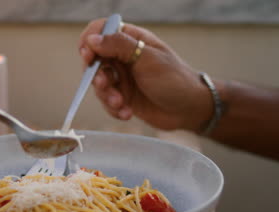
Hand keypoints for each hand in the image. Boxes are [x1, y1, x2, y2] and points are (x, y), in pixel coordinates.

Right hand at [79, 19, 212, 131]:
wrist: (190, 109)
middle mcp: (123, 57)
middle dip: (96, 76)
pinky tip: (127, 113)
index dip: (89, 42)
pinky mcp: (123, 97)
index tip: (89, 57)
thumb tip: (92, 39)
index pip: (100, 31)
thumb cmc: (175, 79)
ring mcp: (122, 78)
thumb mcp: (148, 59)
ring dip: (106, 96)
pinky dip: (114, 109)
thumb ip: (119, 46)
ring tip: (120, 104)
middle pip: (94, 61)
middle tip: (105, 85)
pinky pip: (107, 102)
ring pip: (98, 84)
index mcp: (130, 40)